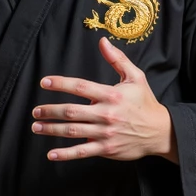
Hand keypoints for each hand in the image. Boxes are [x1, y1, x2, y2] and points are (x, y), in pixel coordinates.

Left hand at [32, 36, 178, 162]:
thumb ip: (117, 59)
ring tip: (37, 127)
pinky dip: (65, 154)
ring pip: (72, 131)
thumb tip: (102, 41)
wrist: (160, 131)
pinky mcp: (106, 148)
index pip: (80, 87)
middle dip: (50, 111)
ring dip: (52, 129)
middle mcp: (106, 114)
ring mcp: (105, 133)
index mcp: (111, 95)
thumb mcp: (136, 77)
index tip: (44, 82)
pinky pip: (82, 152)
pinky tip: (51, 154)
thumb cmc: (145, 103)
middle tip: (35, 111)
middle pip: (71, 111)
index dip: (60, 84)